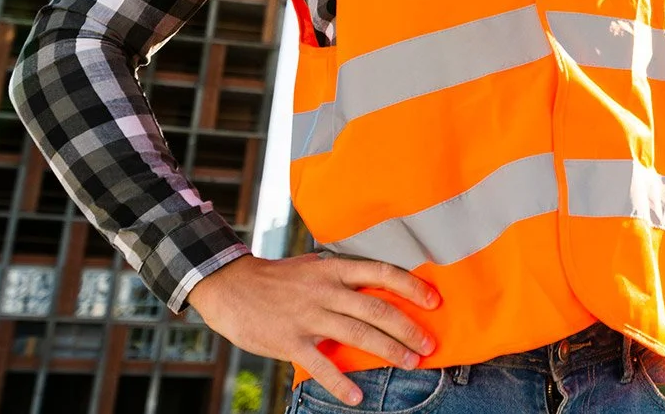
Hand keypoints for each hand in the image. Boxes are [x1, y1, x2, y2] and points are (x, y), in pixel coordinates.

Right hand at [186, 252, 438, 405]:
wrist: (231, 287)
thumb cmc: (278, 278)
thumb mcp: (313, 266)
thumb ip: (343, 275)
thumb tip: (378, 282)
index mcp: (334, 269)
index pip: (382, 273)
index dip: (411, 286)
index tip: (434, 301)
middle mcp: (326, 291)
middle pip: (376, 309)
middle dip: (407, 328)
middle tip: (429, 345)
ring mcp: (308, 316)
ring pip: (357, 335)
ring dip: (388, 351)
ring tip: (411, 363)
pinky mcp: (290, 340)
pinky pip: (321, 364)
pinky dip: (340, 383)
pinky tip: (356, 397)